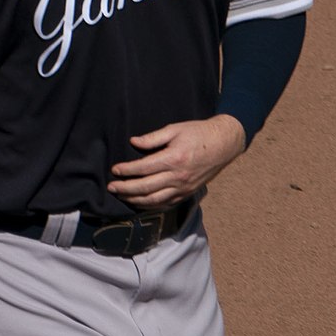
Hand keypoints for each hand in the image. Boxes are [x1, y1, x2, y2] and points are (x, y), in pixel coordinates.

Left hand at [108, 115, 246, 209]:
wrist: (224, 144)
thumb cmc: (198, 133)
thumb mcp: (175, 129)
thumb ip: (153, 137)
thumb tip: (133, 142)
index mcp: (174, 159)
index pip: (144, 168)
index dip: (127, 170)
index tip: (115, 170)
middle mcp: (178, 177)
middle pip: (145, 188)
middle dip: (125, 189)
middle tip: (111, 187)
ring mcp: (183, 188)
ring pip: (154, 200)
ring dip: (135, 200)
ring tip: (121, 196)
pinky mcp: (187, 193)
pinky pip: (166, 204)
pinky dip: (151, 206)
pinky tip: (140, 202)